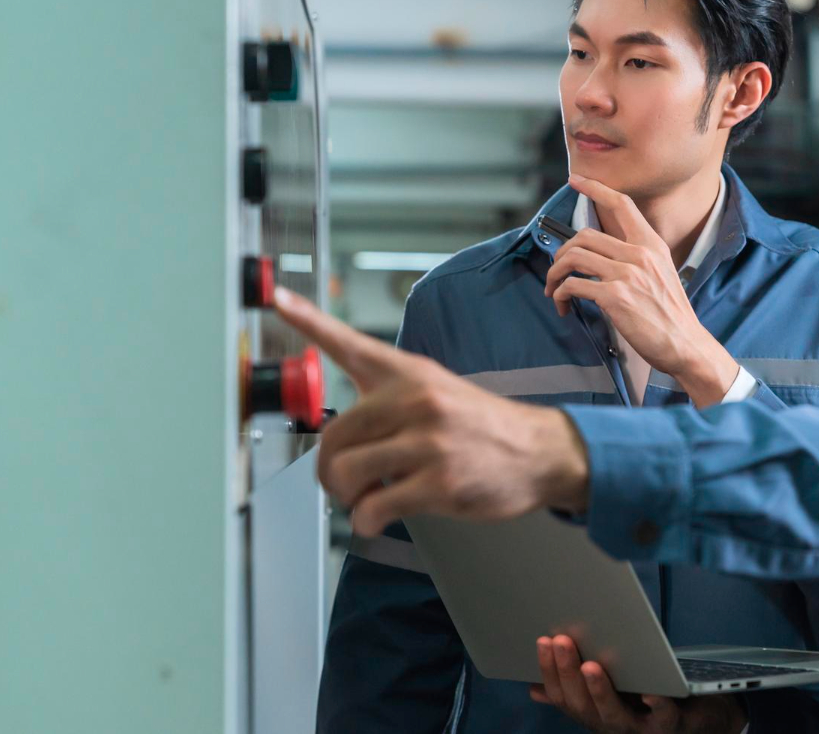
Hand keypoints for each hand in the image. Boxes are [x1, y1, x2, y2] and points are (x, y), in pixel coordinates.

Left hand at [272, 287, 592, 529]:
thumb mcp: (438, 392)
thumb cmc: (483, 427)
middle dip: (329, 470)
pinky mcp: (438, 482)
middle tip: (344, 482)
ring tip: (366, 496)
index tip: (277, 298)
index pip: (349, 343)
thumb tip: (338, 436)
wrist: (541, 451)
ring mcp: (428, 441)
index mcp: (410, 373)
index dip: (308, 319)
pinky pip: (373, 507)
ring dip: (345, 496)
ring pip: (345, 473)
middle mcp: (415, 400)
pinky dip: (367, 519)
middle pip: (332, 436)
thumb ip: (388, 400)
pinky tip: (381, 514)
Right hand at [530, 635, 746, 733]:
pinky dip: (657, 704)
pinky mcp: (672, 725)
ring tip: (590, 664)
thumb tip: (535, 689)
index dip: (550, 672)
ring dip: (600, 691)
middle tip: (560, 640)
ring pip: (614, 717)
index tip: (542, 640)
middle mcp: (614, 728)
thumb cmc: (652, 700)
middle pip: (583, 707)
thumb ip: (578, 690)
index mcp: (596, 716)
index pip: (565, 698)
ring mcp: (642, 730)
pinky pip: (663, 717)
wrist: (701, 723)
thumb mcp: (612, 692)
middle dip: (568, 673)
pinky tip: (649, 689)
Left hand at [547, 175, 739, 404]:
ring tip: (554, 290)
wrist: (686, 344)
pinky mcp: (615, 297)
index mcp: (651, 245)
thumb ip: (638, 260)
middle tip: (557, 270)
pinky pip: (573, 285)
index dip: (595, 188)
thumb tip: (605, 258)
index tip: (575, 180)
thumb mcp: (662, 274)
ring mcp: (627, 274)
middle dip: (561, 252)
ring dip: (555, 274)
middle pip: (584, 235)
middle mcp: (639, 254)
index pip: (621, 204)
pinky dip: (561, 294)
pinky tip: (564, 305)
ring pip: (573, 258)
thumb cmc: (672, 315)